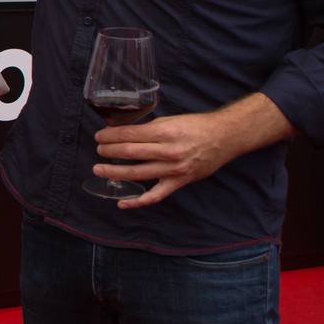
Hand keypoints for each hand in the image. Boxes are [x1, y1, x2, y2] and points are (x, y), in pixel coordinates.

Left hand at [93, 95, 292, 209]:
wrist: (225, 137)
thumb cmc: (196, 126)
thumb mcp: (169, 121)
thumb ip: (146, 128)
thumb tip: (120, 130)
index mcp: (164, 132)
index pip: (129, 135)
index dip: (110, 136)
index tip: (99, 136)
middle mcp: (168, 151)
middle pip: (130, 152)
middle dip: (109, 151)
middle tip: (98, 150)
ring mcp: (173, 169)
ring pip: (137, 173)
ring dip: (114, 172)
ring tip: (99, 169)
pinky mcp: (179, 182)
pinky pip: (155, 195)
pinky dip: (137, 201)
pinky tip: (122, 202)